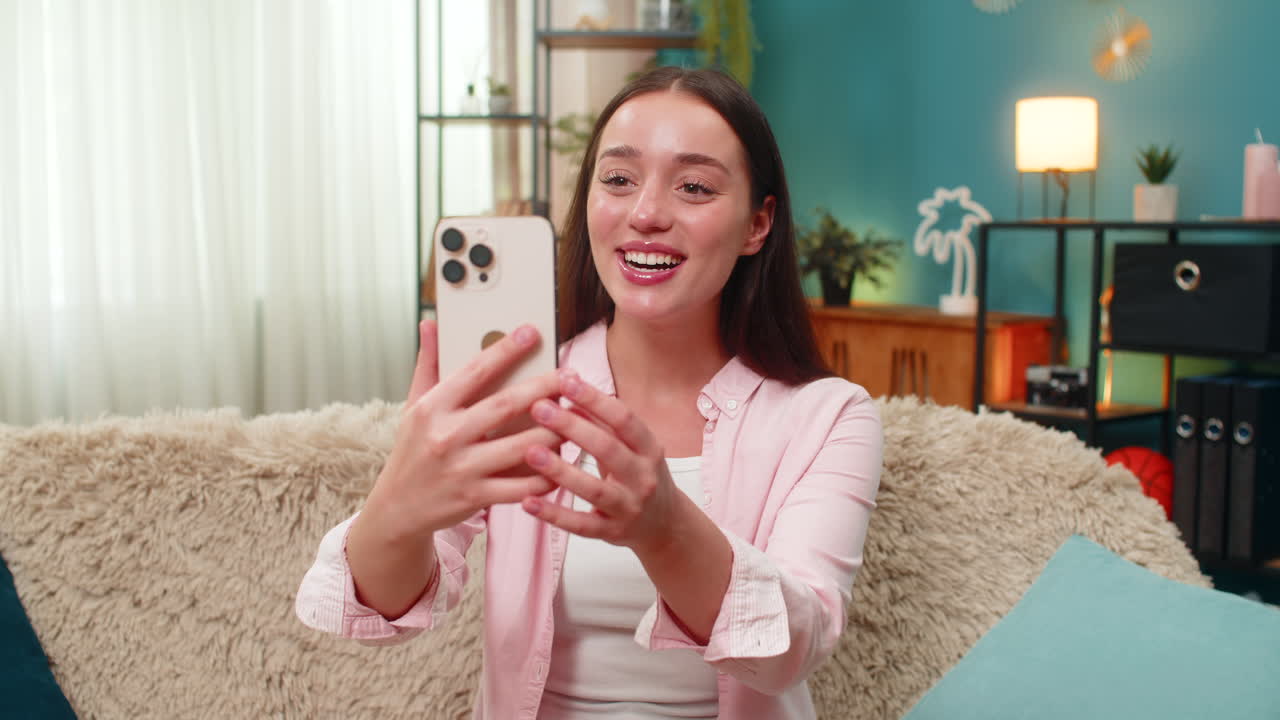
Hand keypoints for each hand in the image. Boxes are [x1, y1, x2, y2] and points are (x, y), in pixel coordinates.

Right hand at [359, 319, 563, 546]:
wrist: (398, 508)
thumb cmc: (413, 450)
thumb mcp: (414, 405)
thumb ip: (428, 364)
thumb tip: (431, 322)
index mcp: (432, 408)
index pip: (474, 371)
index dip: (506, 350)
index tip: (532, 332)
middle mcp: (446, 436)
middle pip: (506, 405)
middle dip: (544, 387)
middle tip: (571, 375)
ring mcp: (462, 469)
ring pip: (522, 446)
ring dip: (554, 432)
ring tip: (575, 418)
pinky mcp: (476, 497)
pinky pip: (522, 486)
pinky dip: (546, 474)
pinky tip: (562, 462)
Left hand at [521, 369, 678, 555]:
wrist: (664, 525)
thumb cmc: (640, 476)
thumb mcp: (631, 448)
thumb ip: (602, 423)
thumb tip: (568, 393)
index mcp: (649, 449)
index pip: (623, 419)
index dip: (595, 398)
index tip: (565, 380)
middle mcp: (643, 477)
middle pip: (608, 448)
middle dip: (573, 426)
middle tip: (539, 408)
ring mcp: (629, 507)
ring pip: (595, 489)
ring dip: (562, 470)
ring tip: (531, 452)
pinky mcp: (612, 532)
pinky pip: (581, 525)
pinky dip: (554, 514)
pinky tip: (528, 502)